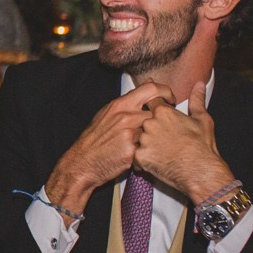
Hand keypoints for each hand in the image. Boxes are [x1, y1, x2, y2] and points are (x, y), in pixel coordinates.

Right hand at [41, 81, 175, 214]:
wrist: (82, 163)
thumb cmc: (94, 140)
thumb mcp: (106, 115)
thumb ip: (126, 104)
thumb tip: (145, 89)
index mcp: (120, 105)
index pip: (151, 89)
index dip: (166, 92)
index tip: (170, 99)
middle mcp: (126, 116)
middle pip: (159, 110)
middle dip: (167, 117)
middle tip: (168, 124)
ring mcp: (130, 133)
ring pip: (157, 130)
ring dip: (157, 136)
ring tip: (153, 144)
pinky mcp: (133, 151)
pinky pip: (150, 149)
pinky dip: (148, 154)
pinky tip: (140, 158)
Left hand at [132, 82, 231, 202]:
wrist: (200, 172)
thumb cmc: (203, 147)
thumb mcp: (202, 120)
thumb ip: (197, 100)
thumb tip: (199, 85)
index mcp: (163, 112)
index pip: (150, 102)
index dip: (154, 107)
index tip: (155, 110)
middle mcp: (150, 123)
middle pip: (143, 121)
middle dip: (151, 129)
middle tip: (165, 140)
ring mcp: (144, 139)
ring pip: (139, 138)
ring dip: (146, 144)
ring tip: (162, 152)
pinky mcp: (140, 156)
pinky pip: (136, 155)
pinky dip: (143, 159)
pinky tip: (156, 162)